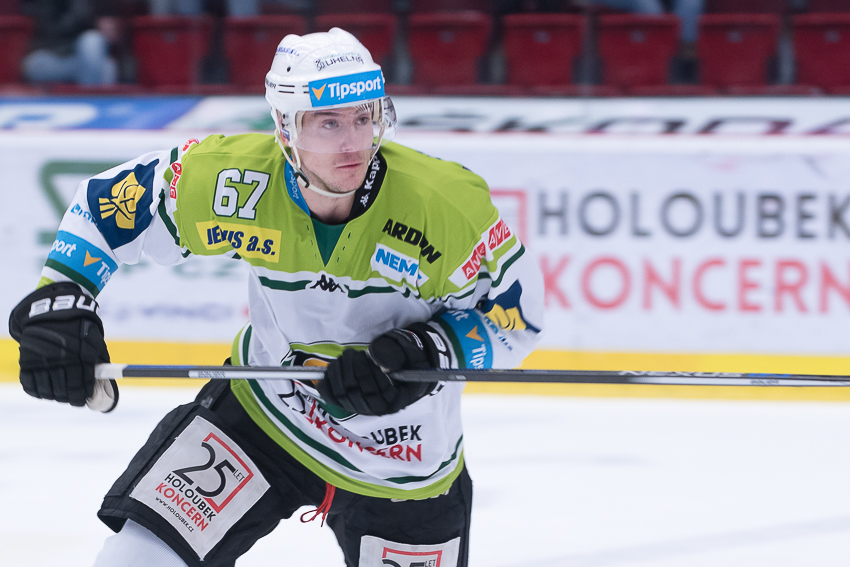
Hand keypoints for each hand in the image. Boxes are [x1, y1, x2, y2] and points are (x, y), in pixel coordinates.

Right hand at [8, 282, 113, 407]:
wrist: (54, 310)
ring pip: (47, 391)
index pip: (82, 384)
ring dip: (54, 396)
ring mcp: (43, 359)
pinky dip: (37, 391)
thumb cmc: (80, 328)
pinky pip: (30, 385)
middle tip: (72, 399)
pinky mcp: (27, 359)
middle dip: (70, 398)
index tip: (83, 400)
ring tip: (59, 394)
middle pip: (64, 391)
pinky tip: (45, 389)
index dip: (82, 396)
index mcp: (82, 354)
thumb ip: (100, 363)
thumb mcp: (95, 341)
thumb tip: (105, 386)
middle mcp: (62, 358)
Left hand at [318, 323, 444, 415]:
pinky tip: (327, 373)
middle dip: (350, 370)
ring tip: (342, 358)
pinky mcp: (353, 403)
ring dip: (338, 374)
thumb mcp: (408, 352)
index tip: (361, 355)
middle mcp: (381, 408)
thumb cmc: (407, 357)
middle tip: (350, 353)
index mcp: (398, 398)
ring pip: (344, 396)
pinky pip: (334, 399)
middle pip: (357, 394)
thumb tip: (377, 358)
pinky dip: (326, 386)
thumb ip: (394, 355)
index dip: (366, 372)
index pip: (377, 392)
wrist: (405, 363)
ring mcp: (365, 407)